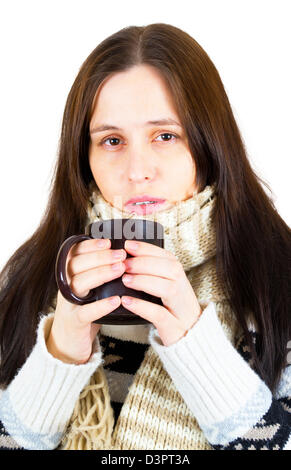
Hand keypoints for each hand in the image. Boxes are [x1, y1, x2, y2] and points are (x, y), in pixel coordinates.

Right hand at [46, 238, 126, 363]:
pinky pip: (85, 312)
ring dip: (101, 274)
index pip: (75, 253)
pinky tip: (116, 300)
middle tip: (121, 254)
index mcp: (70, 275)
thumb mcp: (90, 288)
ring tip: (120, 269)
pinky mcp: (74, 322)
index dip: (90, 245)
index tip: (108, 242)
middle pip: (77, 264)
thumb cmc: (85, 310)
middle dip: (100, 257)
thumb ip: (100, 272)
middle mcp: (66, 286)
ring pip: (79, 283)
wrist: (69, 343)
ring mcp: (68, 304)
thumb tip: (124, 254)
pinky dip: (101, 305)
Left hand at [120, 240, 201, 346]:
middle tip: (124, 263)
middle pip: (171, 269)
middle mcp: (184, 292)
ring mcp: (181, 310)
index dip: (148, 249)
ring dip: (145, 281)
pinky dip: (142, 306)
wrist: (191, 342)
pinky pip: (160, 315)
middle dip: (145, 263)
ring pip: (168, 289)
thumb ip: (153, 276)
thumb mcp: (166, 291)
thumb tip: (127, 259)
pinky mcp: (174, 328)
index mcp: (181, 280)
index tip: (129, 245)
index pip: (168, 257)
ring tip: (125, 279)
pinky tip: (126, 301)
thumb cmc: (172, 313)